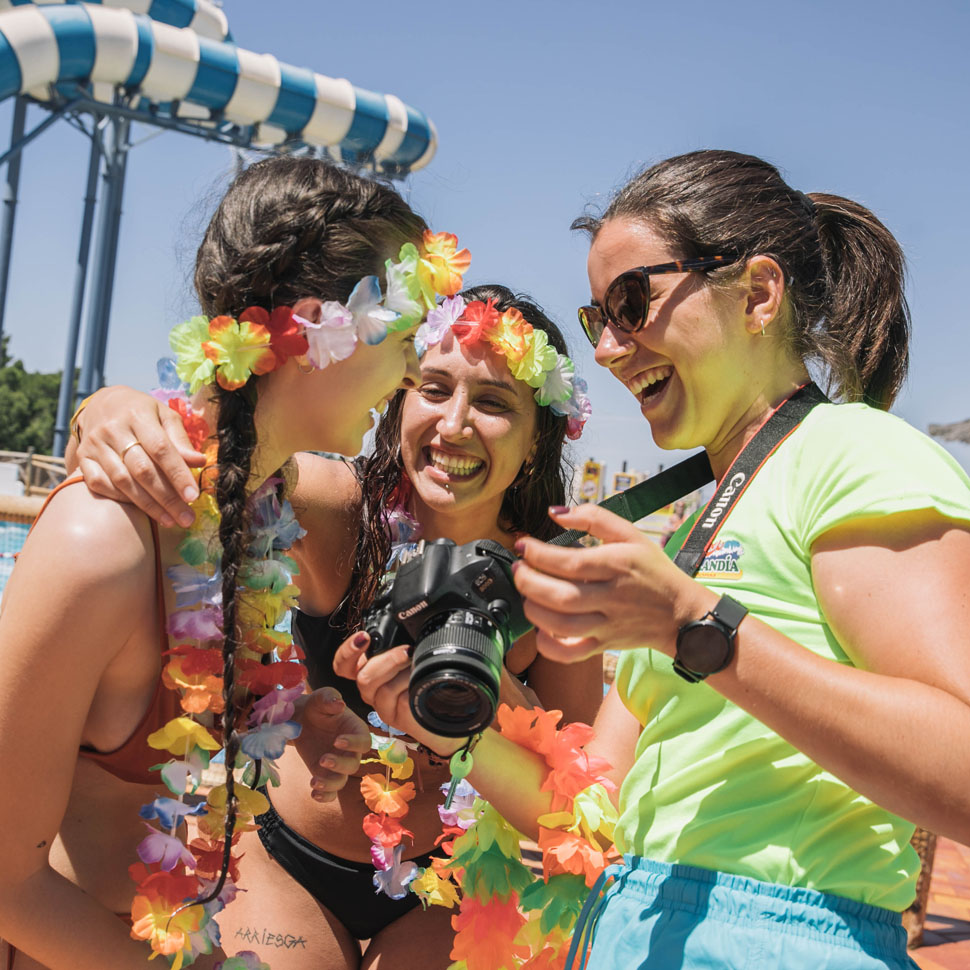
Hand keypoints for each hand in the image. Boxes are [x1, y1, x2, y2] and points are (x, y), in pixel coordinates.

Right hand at [73, 386, 205, 527]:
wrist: (101, 403)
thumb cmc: (142, 412)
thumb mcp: (164, 416)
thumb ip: (180, 440)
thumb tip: (199, 462)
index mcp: (138, 416)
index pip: (161, 449)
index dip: (178, 474)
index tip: (193, 496)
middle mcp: (113, 430)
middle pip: (142, 470)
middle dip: (167, 498)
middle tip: (186, 518)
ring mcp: (95, 445)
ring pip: (122, 481)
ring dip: (148, 505)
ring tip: (170, 520)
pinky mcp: (83, 457)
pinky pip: (99, 484)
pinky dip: (121, 499)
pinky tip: (141, 510)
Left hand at [292, 687, 372, 801]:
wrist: (301, 720)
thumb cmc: (317, 706)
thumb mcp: (321, 698)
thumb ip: (330, 699)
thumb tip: (339, 704)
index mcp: (356, 731)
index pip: (364, 741)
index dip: (353, 743)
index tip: (337, 740)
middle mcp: (350, 751)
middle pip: (353, 765)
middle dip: (339, 765)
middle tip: (323, 759)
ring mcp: (338, 766)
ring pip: (341, 781)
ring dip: (330, 784)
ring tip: (314, 782)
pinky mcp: (324, 775)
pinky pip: (330, 792)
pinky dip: (324, 796)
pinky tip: (313, 793)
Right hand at [332, 631, 463, 756]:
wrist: (448, 710)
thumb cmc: (427, 678)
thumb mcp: (411, 655)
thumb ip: (399, 643)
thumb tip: (404, 623)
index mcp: (370, 671)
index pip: (344, 665)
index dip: (347, 651)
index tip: (364, 637)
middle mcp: (372, 690)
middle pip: (362, 677)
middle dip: (386, 660)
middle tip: (407, 650)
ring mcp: (383, 706)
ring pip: (380, 689)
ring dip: (401, 672)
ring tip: (418, 665)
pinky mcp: (396, 718)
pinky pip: (398, 700)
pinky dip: (410, 686)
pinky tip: (420, 681)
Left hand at [512, 505, 712, 662]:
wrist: (682, 614)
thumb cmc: (653, 570)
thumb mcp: (631, 535)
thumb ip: (593, 518)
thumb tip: (555, 513)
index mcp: (616, 566)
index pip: (570, 562)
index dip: (538, 554)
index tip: (523, 544)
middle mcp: (611, 597)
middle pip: (561, 596)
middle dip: (529, 582)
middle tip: (518, 569)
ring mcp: (607, 625)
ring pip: (562, 626)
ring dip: (534, 610)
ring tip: (526, 594)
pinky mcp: (604, 645)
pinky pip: (571, 654)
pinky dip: (549, 646)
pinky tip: (540, 630)